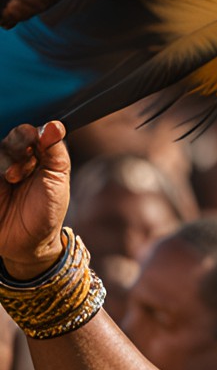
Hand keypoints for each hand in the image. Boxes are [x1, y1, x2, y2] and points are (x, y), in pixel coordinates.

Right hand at [0, 121, 70, 276]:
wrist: (31, 243)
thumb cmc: (47, 211)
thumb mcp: (58, 180)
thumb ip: (56, 152)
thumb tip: (55, 125)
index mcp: (34, 155)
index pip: (28, 133)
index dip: (30, 133)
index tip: (36, 138)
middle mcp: (14, 160)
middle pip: (9, 139)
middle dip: (17, 144)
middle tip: (25, 156)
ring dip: (5, 160)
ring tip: (13, 177)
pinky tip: (4, 180)